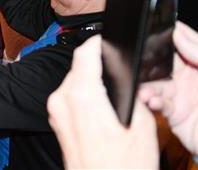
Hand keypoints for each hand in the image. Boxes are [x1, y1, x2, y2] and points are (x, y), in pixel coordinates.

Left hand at [48, 36, 158, 168]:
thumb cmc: (123, 167)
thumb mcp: (143, 126)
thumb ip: (135, 94)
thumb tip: (130, 80)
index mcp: (82, 97)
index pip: (85, 52)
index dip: (99, 42)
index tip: (110, 40)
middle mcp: (62, 100)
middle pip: (79, 66)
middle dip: (99, 66)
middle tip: (120, 72)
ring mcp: (55, 112)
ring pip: (74, 82)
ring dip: (91, 81)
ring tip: (114, 95)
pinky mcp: (55, 121)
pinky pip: (70, 97)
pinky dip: (84, 96)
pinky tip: (103, 108)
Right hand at [138, 22, 197, 162]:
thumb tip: (180, 35)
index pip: (185, 41)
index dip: (170, 33)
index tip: (152, 28)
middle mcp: (191, 76)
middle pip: (163, 60)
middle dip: (150, 60)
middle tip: (141, 61)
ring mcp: (180, 93)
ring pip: (155, 82)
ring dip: (147, 85)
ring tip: (144, 91)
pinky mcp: (172, 111)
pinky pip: (155, 101)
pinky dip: (150, 101)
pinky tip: (151, 102)